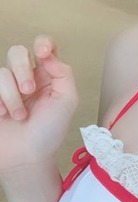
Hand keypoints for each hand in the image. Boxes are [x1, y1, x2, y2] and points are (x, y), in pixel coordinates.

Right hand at [0, 37, 78, 177]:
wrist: (26, 157)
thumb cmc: (49, 132)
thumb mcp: (67, 102)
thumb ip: (63, 74)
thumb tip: (48, 55)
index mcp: (48, 76)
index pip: (44, 46)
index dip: (42, 43)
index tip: (43, 53)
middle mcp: (26, 77)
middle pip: (17, 52)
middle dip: (22, 70)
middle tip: (29, 91)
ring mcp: (6, 87)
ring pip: (2, 73)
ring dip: (12, 96)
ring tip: (19, 116)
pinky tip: (3, 115)